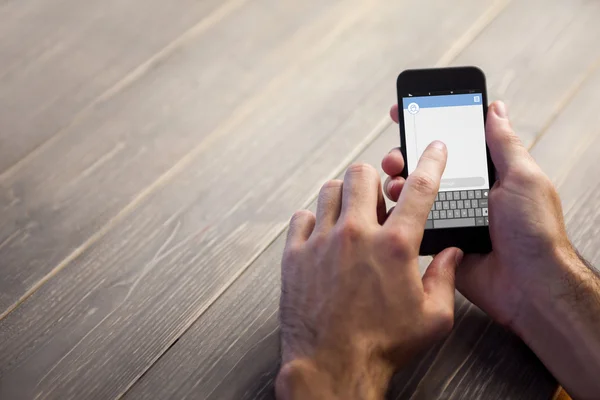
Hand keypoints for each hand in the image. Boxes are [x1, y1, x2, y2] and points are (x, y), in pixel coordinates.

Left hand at [276, 143, 463, 399]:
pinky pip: (301, 217)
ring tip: (351, 217)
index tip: (433, 147)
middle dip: (374, 178)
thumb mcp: (433, 318)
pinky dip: (314, 220)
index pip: (419, 189)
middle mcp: (357, 235)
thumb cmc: (382, 346)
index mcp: (395, 246)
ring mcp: (322, 242)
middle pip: (362, 174)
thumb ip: (446, 278)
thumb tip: (451, 253)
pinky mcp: (295, 255)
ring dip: (343, 196)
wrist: (332, 366)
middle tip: (378, 198)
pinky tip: (323, 236)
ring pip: (330, 189)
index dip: (431, 161)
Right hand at [384, 101, 571, 325]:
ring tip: (394, 184)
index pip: (453, 143)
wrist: (528, 285)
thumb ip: (504, 144)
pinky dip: (400, 215)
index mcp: (486, 175)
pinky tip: (393, 208)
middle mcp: (466, 193)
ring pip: (414, 194)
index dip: (429, 126)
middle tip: (395, 157)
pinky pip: (413, 223)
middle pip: (426, 167)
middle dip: (405, 156)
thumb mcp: (522, 178)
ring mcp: (451, 217)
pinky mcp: (440, 241)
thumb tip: (496, 109)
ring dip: (398, 184)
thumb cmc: (534, 232)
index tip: (406, 112)